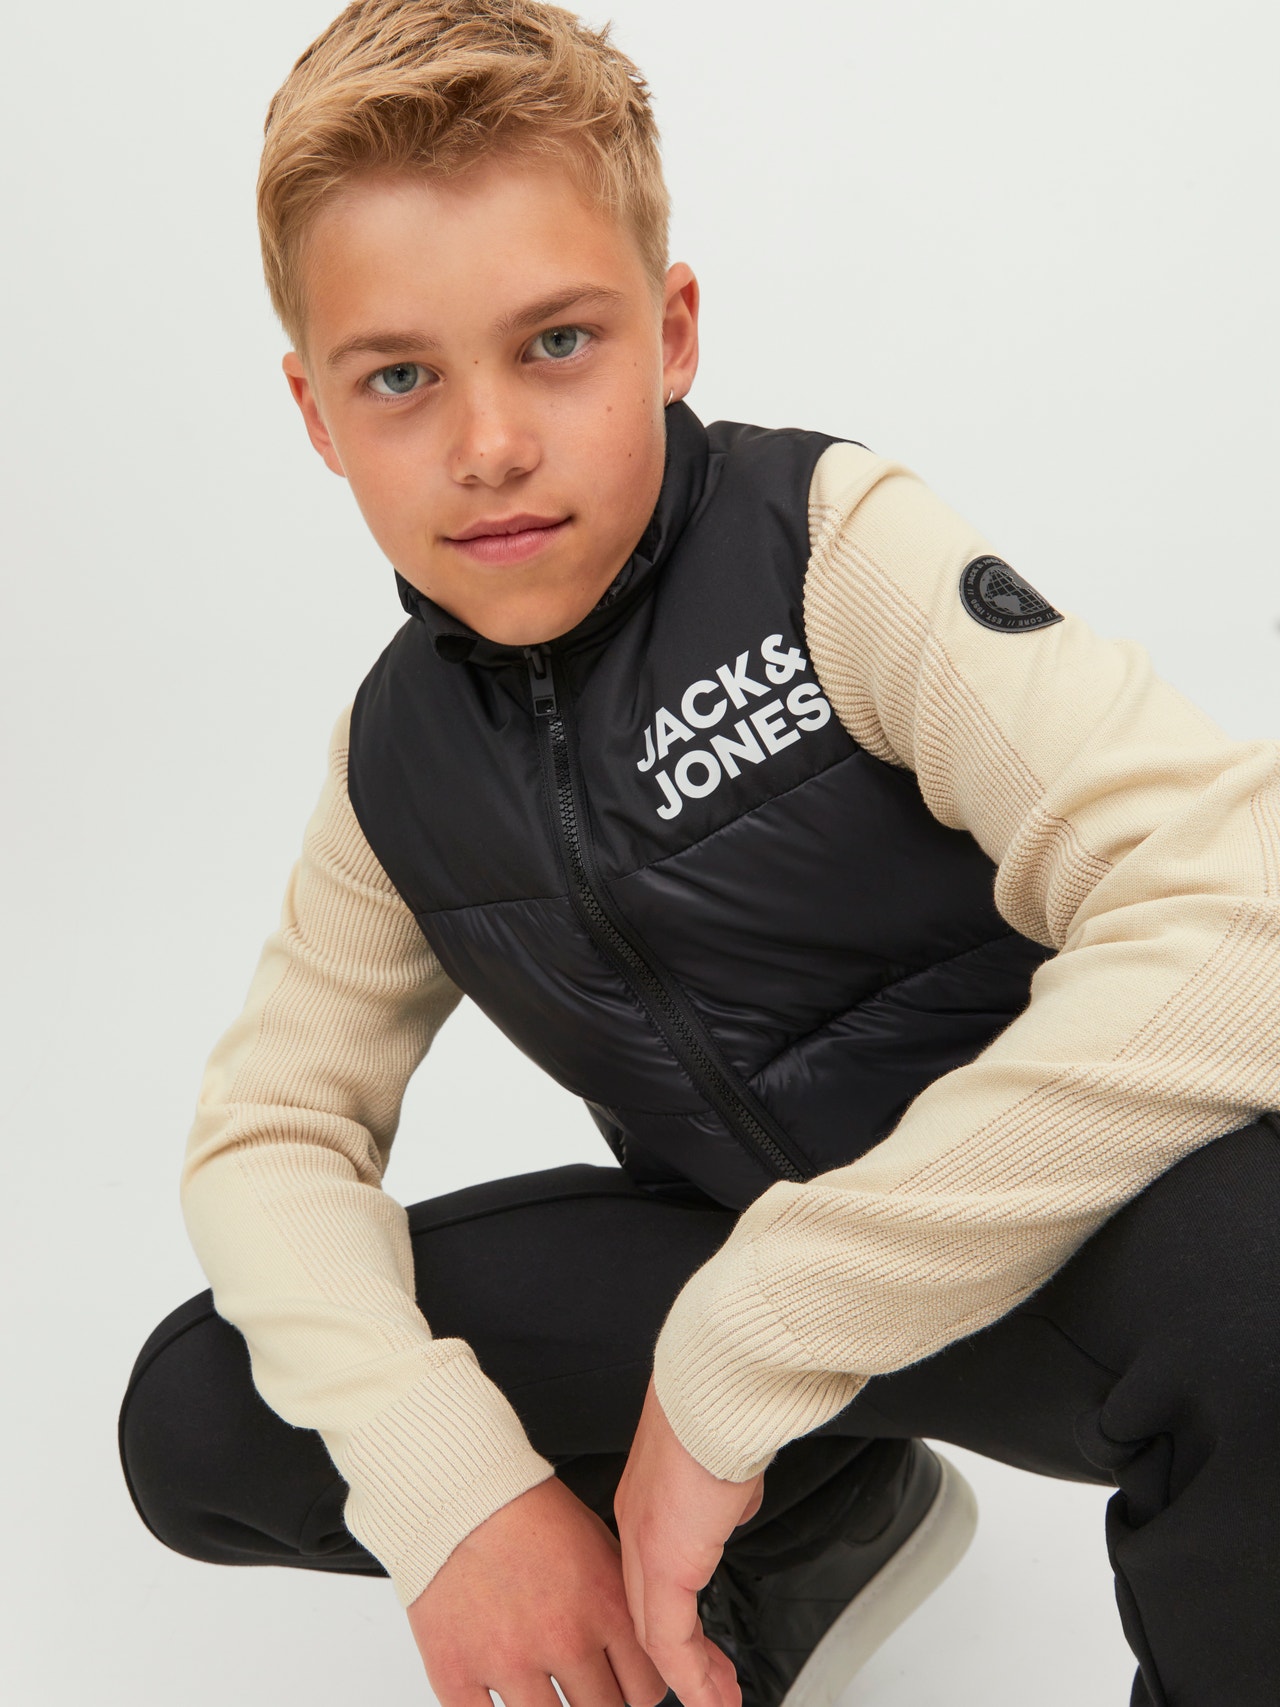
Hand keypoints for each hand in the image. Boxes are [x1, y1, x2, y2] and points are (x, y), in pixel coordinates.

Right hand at [407, 1474, 667, 1706]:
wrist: (459, 1494)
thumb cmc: (527, 1513)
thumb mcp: (599, 1547)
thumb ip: (624, 1606)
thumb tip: (650, 1644)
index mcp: (605, 1608)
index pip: (646, 1690)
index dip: (636, 1693)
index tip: (624, 1690)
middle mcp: (564, 1640)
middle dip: (596, 1704)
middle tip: (583, 1691)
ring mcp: (510, 1661)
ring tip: (543, 1692)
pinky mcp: (457, 1671)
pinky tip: (501, 1696)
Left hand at [614, 1377, 765, 1706]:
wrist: (716, 1394)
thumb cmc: (720, 1410)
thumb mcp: (721, 1464)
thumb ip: (719, 1496)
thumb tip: (730, 1507)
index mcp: (644, 1501)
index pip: (649, 1575)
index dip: (669, 1614)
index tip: (691, 1642)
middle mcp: (636, 1527)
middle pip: (647, 1611)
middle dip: (679, 1659)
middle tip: (706, 1686)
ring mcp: (645, 1547)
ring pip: (655, 1633)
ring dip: (689, 1676)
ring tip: (715, 1702)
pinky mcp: (665, 1564)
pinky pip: (670, 1641)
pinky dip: (691, 1678)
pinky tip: (711, 1698)